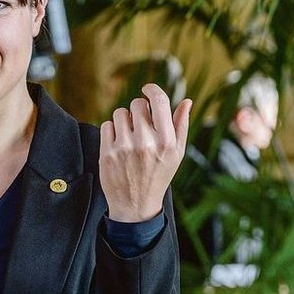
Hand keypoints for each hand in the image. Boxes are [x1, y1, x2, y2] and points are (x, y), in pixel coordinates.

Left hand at [100, 84, 191, 221]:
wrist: (135, 204)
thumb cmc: (159, 175)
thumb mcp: (176, 153)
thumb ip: (181, 125)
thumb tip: (186, 101)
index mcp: (167, 141)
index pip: (159, 101)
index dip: (152, 89)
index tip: (147, 88)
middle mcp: (146, 142)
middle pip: (137, 104)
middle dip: (139, 110)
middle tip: (141, 124)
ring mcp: (124, 148)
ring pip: (120, 113)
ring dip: (124, 119)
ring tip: (130, 134)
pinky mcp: (107, 153)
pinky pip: (107, 125)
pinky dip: (112, 130)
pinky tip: (119, 143)